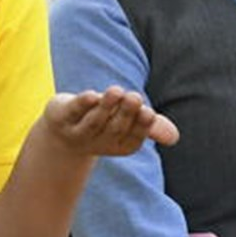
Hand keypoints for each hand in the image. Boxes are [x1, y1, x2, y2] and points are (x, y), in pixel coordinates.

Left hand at [39, 87, 178, 157]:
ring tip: (116, 91)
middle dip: (125, 113)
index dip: (141, 126)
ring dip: (105, 107)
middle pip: (114, 128)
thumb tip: (174, 137)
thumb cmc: (103, 121)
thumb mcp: (128, 122)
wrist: (61, 130)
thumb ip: (150, 126)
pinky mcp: (61, 117)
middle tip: (134, 98)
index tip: (148, 112)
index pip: (133, 139)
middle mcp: (98, 141)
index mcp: (118, 145)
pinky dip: (81, 104)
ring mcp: (77, 132)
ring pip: (93, 121)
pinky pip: (72, 112)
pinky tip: (91, 95)